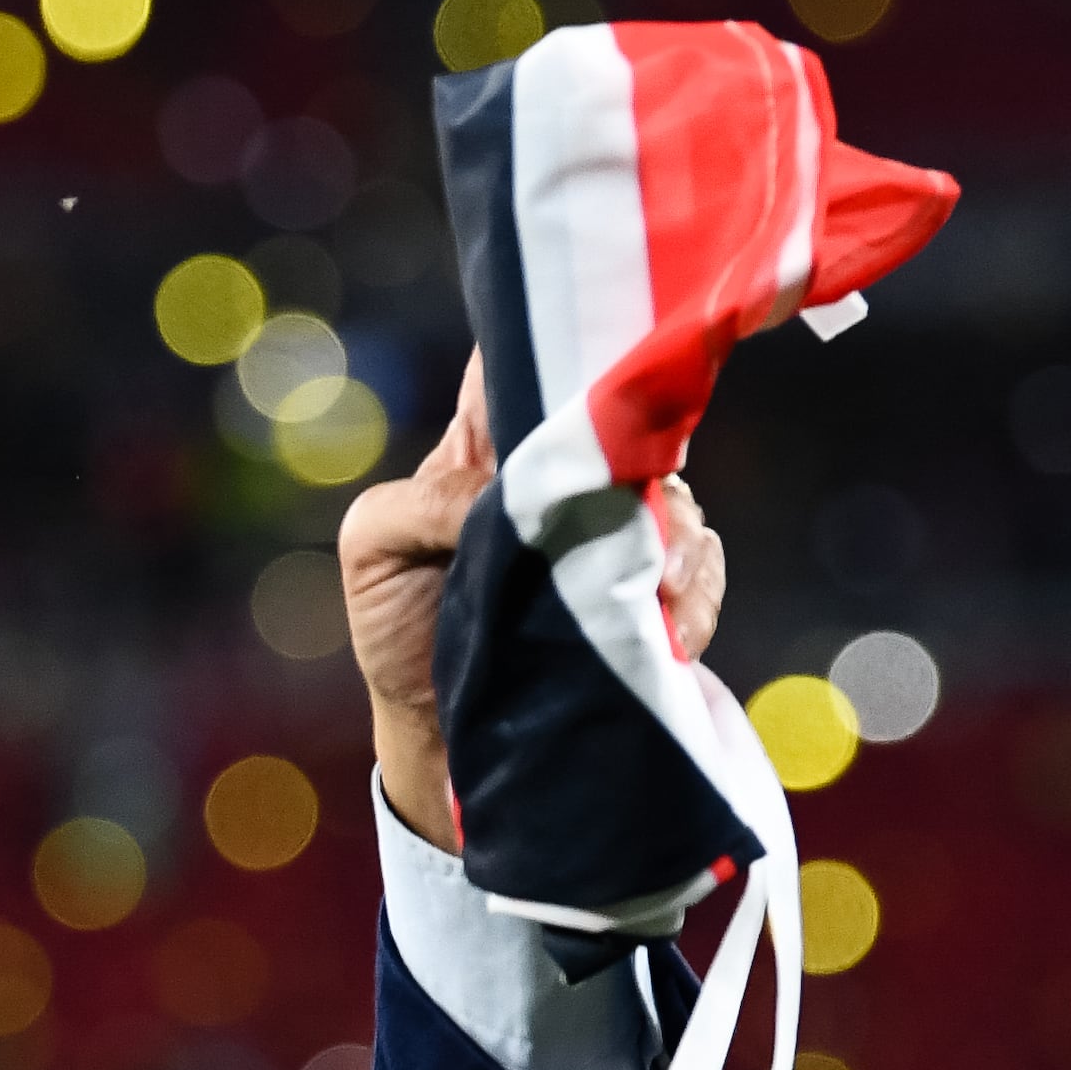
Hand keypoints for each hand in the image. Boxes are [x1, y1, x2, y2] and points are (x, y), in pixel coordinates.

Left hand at [345, 364, 726, 850]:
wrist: (438, 734)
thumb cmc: (395, 626)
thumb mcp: (373, 548)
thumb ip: (422, 501)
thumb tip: (508, 488)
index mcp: (488, 448)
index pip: (528, 362)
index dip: (564, 335)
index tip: (593, 342)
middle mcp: (560, 476)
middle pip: (623, 424)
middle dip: (636, 446)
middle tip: (632, 489)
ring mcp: (612, 530)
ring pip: (672, 497)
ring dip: (671, 540)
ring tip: (651, 589)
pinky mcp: (651, 589)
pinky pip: (697, 569)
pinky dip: (691, 597)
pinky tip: (668, 632)